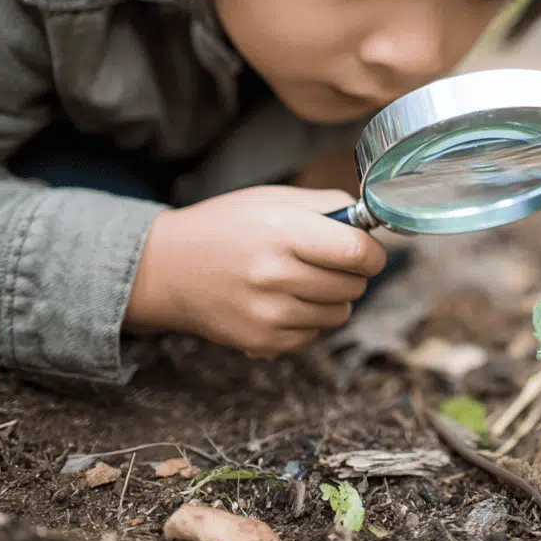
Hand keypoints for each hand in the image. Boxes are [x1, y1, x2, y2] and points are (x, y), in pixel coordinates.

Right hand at [126, 186, 386, 357]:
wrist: (168, 267)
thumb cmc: (228, 226)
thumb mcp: (275, 199)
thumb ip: (329, 206)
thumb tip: (372, 224)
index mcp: (283, 232)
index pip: (358, 253)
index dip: (371, 253)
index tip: (366, 251)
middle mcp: (275, 275)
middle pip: (354, 286)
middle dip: (351, 273)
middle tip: (327, 262)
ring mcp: (268, 314)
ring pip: (339, 314)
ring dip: (331, 298)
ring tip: (300, 280)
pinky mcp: (261, 342)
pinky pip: (313, 335)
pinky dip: (306, 320)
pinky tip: (281, 301)